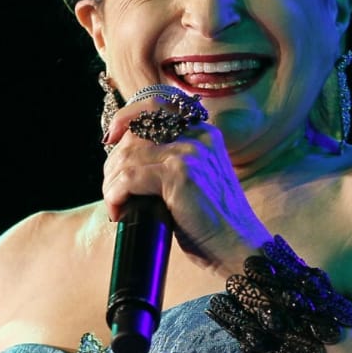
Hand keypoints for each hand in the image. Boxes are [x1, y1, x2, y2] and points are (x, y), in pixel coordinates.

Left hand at [102, 91, 270, 277]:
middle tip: (113, 190)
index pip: (155, 105)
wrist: (240, 247)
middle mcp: (198, 136)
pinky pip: (129, 178)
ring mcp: (189, 153)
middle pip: (135, 131)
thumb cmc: (215, 224)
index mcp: (204, 134)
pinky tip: (119, 213)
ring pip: (127, 156)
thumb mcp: (198, 182)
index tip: (110, 139)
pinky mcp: (179, 174)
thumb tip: (128, 162)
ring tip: (117, 206)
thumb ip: (174, 163)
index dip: (126, 117)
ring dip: (111, 183)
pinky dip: (116, 196)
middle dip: (114, 161)